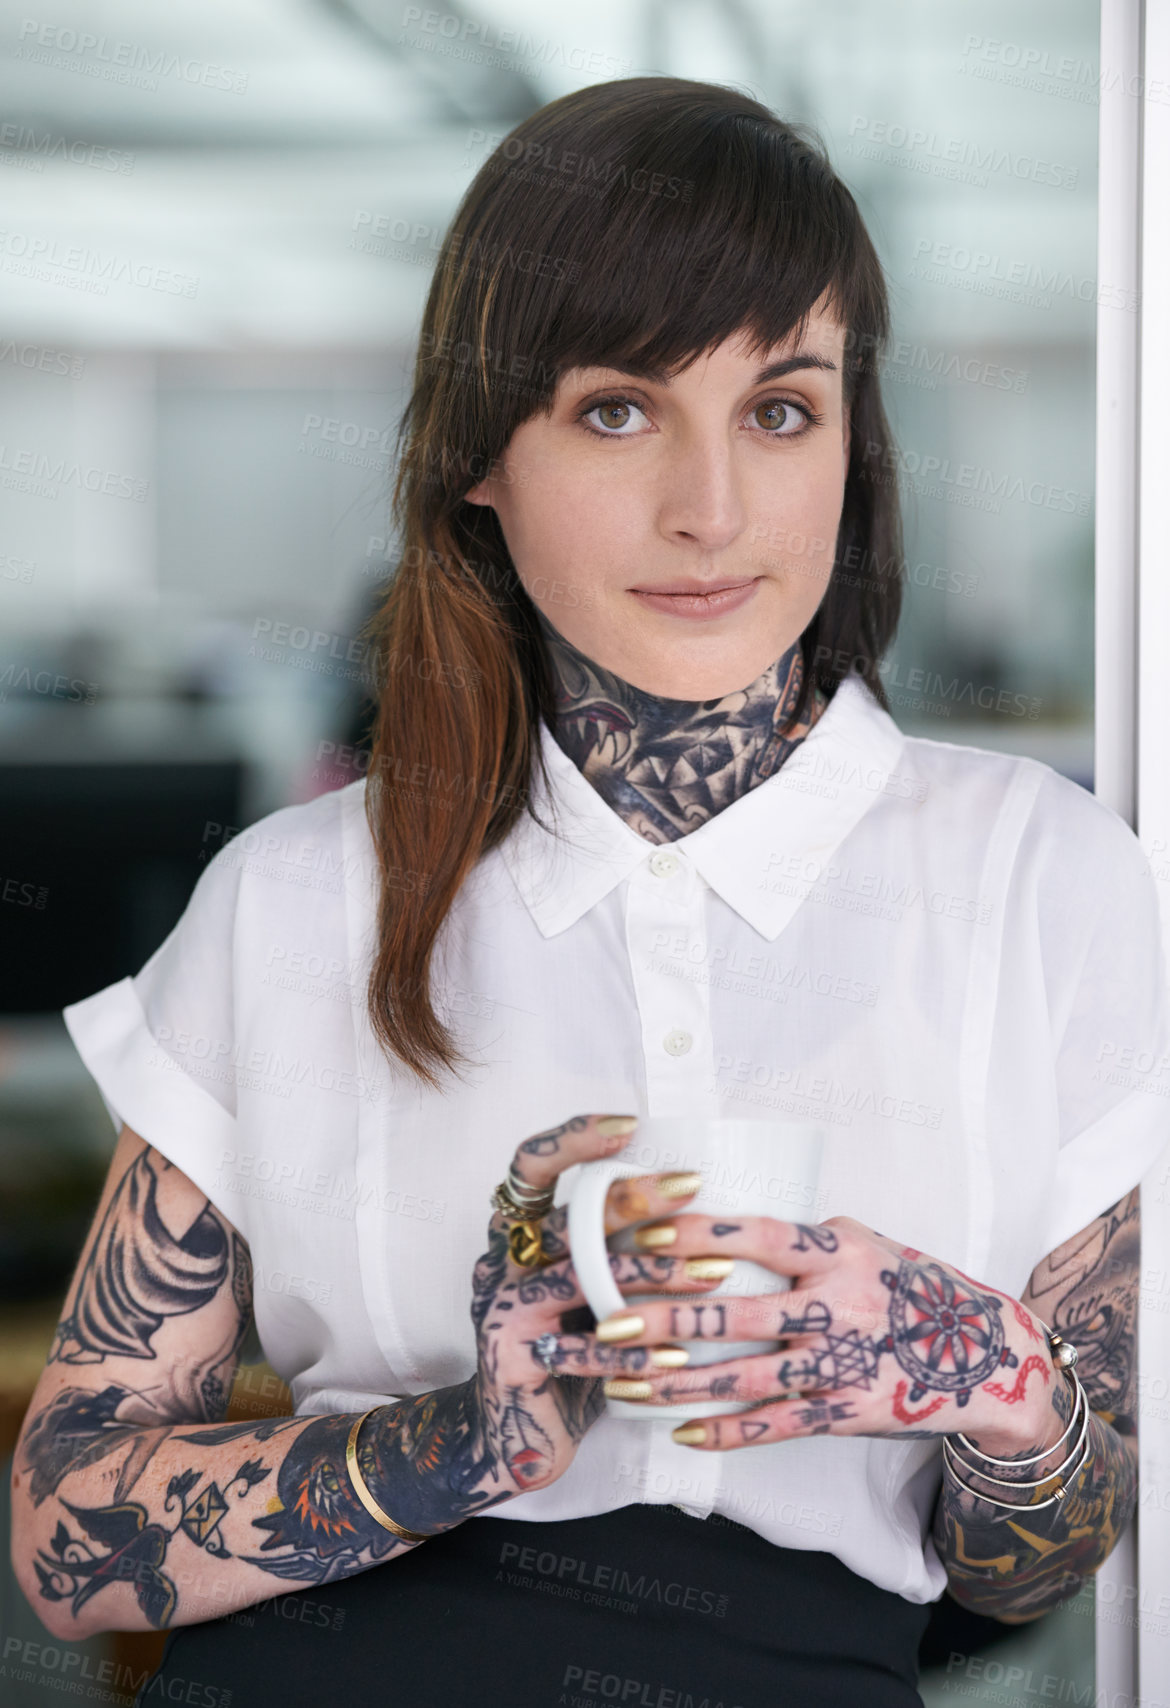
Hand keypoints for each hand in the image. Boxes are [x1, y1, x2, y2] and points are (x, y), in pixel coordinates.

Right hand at [468, 1114, 734, 1494]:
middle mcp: (504, 1261)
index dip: (574, 1137)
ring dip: (651, 1274)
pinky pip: (579, 1351)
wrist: (512, 1443)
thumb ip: (614, 1250)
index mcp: (518, 1233)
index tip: (630, 1123)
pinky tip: (679, 1356)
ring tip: (714, 1273)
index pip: (532, 1164)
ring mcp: (503, 1309)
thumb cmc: (570, 1352)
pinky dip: (633, 1353)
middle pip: (567, 1215)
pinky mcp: (510, 1360)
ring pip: (579, 1278)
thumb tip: (701, 1200)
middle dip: (633, 1199)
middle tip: (692, 1187)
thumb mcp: (588, 1292)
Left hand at [542, 1213, 1069, 1456]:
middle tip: (597, 1317)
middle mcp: (836, 1304)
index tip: (631, 1233)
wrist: (993, 1357)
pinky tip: (677, 1432)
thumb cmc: (913, 1287)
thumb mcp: (864, 1242)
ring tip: (614, 1381)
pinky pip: (775, 1425)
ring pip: (740, 1376)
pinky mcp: (846, 1413)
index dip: (689, 1233)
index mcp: (835, 1249)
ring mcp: (840, 1363)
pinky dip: (724, 1431)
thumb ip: (799, 1239)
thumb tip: (720, 1223)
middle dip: (657, 1317)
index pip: (749, 1233)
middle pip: (729, 1311)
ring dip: (671, 1382)